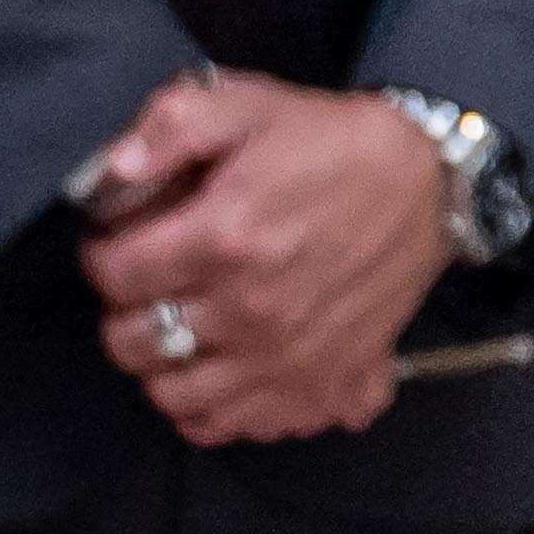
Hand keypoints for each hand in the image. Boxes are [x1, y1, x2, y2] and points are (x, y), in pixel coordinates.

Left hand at [77, 74, 448, 443]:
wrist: (430, 182)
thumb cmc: (333, 144)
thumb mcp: (252, 104)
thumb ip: (174, 123)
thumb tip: (114, 166)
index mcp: (225, 238)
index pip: (115, 276)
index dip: (102, 256)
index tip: (117, 246)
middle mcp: (250, 310)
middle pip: (132, 345)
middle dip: (124, 314)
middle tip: (146, 290)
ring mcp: (286, 358)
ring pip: (175, 398)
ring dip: (163, 368)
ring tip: (178, 334)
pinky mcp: (320, 385)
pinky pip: (236, 428)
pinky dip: (217, 411)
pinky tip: (223, 372)